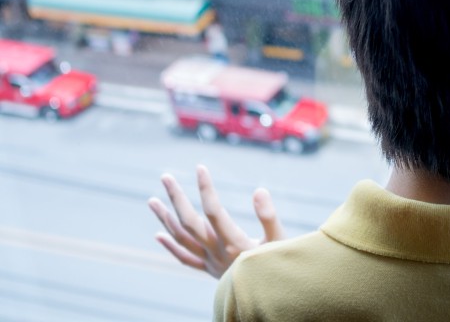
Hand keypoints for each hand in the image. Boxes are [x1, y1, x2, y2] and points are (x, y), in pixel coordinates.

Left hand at [148, 164, 284, 277]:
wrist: (271, 298)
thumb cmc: (279, 267)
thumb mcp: (280, 241)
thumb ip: (268, 216)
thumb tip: (258, 190)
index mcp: (234, 243)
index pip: (213, 210)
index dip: (205, 188)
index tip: (200, 167)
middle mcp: (217, 252)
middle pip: (189, 223)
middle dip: (176, 198)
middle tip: (165, 176)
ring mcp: (210, 262)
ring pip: (182, 239)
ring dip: (165, 219)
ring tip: (152, 200)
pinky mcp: (210, 269)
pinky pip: (185, 258)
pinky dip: (170, 246)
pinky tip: (158, 234)